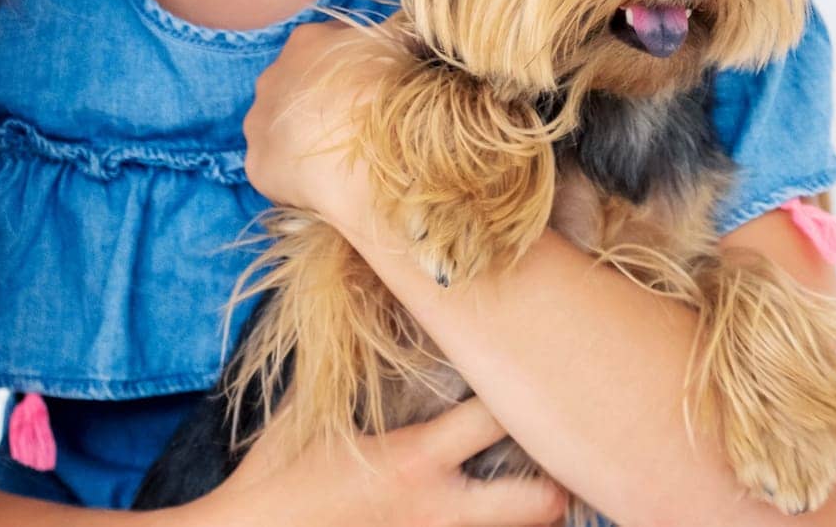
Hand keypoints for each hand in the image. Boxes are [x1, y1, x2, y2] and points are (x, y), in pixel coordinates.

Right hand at [203, 393, 568, 526]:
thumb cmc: (273, 477)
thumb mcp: (310, 415)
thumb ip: (350, 378)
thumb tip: (363, 327)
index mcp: (414, 460)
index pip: (497, 416)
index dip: (525, 390)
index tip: (536, 367)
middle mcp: (439, 510)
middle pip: (539, 503)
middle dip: (561, 483)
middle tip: (562, 454)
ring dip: (527, 510)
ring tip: (533, 481)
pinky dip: (484, 524)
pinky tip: (475, 507)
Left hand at [243, 16, 401, 224]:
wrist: (361, 154)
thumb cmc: (382, 91)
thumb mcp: (398, 46)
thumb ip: (397, 31)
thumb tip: (408, 24)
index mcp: (306, 42)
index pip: (328, 47)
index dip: (352, 68)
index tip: (371, 86)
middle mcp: (271, 77)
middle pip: (298, 87)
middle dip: (323, 102)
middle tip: (356, 123)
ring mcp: (258, 122)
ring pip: (281, 127)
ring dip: (304, 137)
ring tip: (338, 155)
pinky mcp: (256, 165)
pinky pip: (278, 169)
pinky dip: (298, 175)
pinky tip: (324, 182)